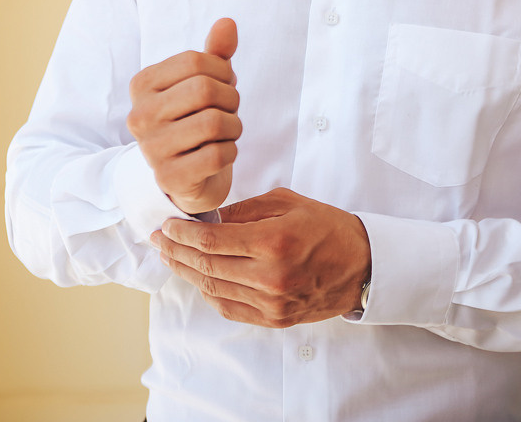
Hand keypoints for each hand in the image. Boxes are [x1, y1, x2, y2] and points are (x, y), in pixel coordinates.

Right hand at [127, 19, 240, 214]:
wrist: (186, 175)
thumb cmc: (195, 118)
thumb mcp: (204, 81)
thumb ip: (215, 52)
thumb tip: (228, 23)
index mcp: (142, 85)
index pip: (196, 61)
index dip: (222, 71)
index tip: (223, 84)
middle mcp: (139, 115)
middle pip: (205, 90)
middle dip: (230, 98)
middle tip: (228, 109)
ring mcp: (151, 149)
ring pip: (214, 123)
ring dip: (234, 126)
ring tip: (227, 131)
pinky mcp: (169, 178)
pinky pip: (216, 155)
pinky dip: (230, 152)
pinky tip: (221, 154)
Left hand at [151, 187, 370, 326]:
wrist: (362, 265)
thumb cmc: (326, 227)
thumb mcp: (286, 202)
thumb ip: (244, 210)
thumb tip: (208, 217)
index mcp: (272, 242)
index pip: (211, 241)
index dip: (181, 234)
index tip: (166, 225)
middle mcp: (270, 277)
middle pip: (206, 267)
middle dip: (176, 252)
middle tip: (158, 239)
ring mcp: (272, 303)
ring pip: (214, 289)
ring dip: (187, 273)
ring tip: (170, 257)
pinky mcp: (275, 319)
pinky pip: (230, 308)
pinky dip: (209, 292)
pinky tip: (198, 277)